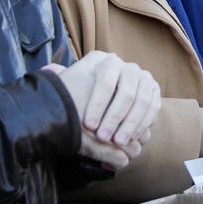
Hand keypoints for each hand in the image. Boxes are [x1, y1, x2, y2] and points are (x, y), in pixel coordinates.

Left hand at [46, 52, 160, 170]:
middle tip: (104, 138)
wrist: (102, 104)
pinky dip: (143, 124)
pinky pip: (153, 107)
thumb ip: (62, 79)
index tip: (88, 125)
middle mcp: (128, 66)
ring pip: (141, 101)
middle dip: (114, 117)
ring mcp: (144, 78)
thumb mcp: (71, 86)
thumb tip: (48, 69)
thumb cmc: (82, 96)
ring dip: (130, 124)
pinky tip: (131, 138)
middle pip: (125, 92)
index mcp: (106, 61)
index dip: (98, 104)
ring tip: (118, 142)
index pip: (105, 79)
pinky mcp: (154, 91)